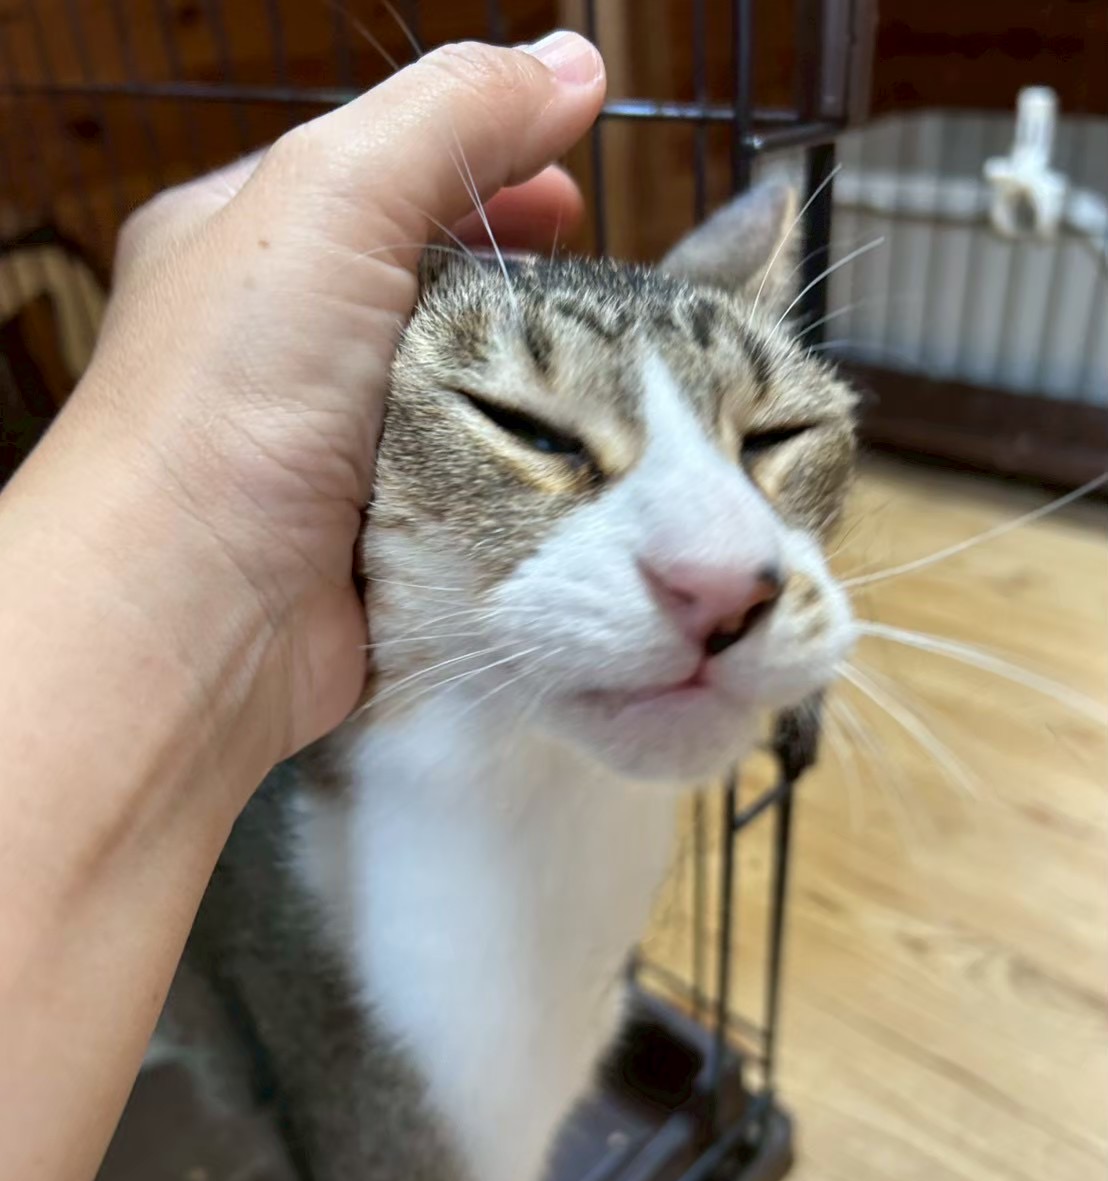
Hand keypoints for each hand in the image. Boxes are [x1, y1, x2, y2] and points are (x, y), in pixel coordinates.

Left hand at [32, 32, 604, 774]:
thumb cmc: (232, 395)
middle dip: (520, 292)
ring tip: (614, 389)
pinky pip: (464, 491)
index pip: (383, 182)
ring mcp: (326, 452)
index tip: (572, 196)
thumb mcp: (333, 200)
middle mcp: (280, 347)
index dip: (483, 173)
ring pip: (458, 399)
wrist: (195, 613)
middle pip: (430, 294)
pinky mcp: (371, 539)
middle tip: (606, 300)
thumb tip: (573, 65)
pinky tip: (572, 476)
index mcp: (247, 244)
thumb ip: (453, 120)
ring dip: (532, 395)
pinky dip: (516, 480)